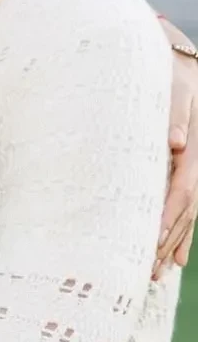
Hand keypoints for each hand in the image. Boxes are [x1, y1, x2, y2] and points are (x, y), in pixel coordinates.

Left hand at [155, 17, 197, 277]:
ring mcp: (196, 172)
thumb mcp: (174, 87)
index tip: (154, 237)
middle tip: (149, 273)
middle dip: (167, 242)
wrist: (183, 66)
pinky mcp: (187, 173)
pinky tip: (174, 259)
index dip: (169, 215)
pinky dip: (180, 234)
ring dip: (172, 245)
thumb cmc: (173, 73)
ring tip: (157, 276)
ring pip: (187, 216)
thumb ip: (174, 113)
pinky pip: (186, 211)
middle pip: (186, 211)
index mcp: (196, 150)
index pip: (183, 189)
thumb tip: (177, 143)